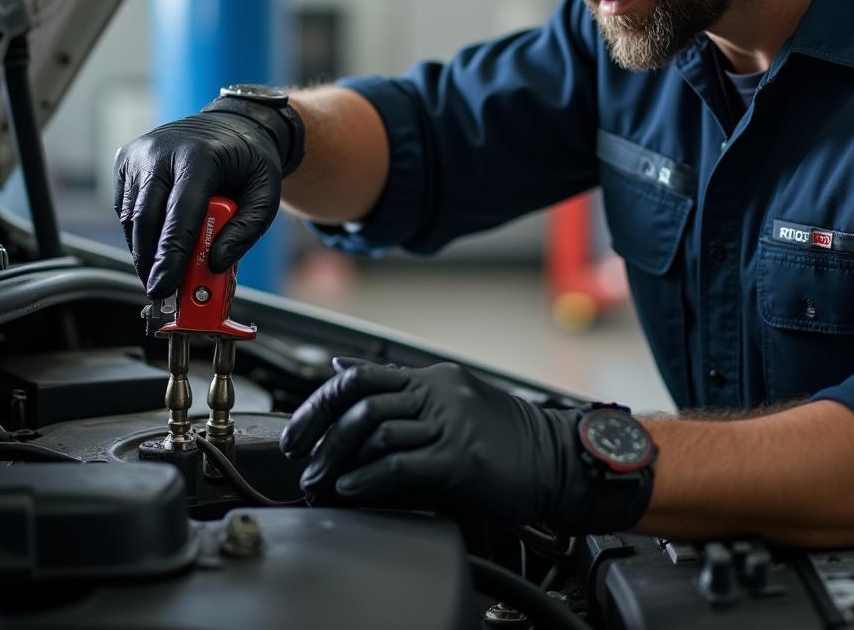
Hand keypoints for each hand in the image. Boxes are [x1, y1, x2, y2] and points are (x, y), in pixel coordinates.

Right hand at [113, 108, 283, 298]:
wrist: (234, 124)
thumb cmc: (250, 161)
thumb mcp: (266, 194)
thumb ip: (246, 230)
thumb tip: (214, 264)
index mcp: (198, 156)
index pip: (179, 214)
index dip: (170, 255)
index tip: (164, 287)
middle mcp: (161, 151)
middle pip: (147, 219)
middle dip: (151, 262)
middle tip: (161, 293)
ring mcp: (139, 154)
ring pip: (132, 217)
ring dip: (144, 250)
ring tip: (162, 274)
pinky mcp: (126, 160)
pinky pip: (126, 207)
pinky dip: (140, 232)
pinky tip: (158, 244)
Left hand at [279, 358, 653, 533]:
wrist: (557, 459)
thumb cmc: (505, 436)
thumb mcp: (451, 399)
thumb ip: (399, 385)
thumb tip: (342, 366)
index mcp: (434, 378)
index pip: (361, 375)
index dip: (321, 399)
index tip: (299, 427)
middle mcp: (439, 393)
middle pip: (359, 399)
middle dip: (316, 426)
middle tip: (296, 453)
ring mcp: (451, 424)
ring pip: (374, 429)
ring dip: (335, 457)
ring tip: (317, 480)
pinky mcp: (460, 460)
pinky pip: (400, 463)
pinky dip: (366, 477)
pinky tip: (350, 488)